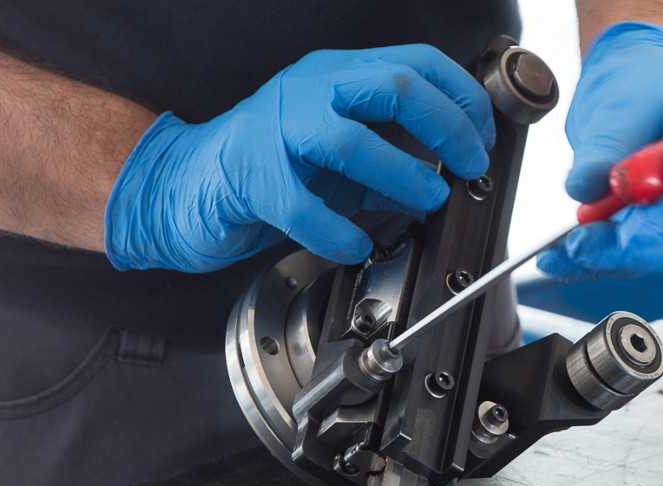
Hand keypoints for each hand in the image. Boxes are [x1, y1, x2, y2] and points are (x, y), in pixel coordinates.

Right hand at [104, 45, 495, 271]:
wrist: (180, 186)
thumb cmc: (264, 169)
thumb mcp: (338, 160)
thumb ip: (389, 164)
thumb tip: (447, 180)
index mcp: (335, 76)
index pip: (415, 63)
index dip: (460, 98)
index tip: (481, 137)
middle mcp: (307, 91)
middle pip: (393, 86)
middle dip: (446, 126)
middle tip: (468, 165)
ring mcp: (274, 130)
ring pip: (349, 138)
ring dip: (402, 172)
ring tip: (426, 200)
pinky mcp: (248, 177)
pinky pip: (301, 205)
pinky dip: (338, 230)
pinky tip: (355, 245)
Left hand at [538, 21, 662, 279]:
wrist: (646, 104)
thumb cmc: (650, 88)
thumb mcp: (627, 94)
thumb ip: (609, 138)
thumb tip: (587, 183)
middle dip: (662, 227)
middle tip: (617, 233)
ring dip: (629, 252)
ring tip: (579, 247)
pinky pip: (654, 258)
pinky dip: (609, 261)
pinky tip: (571, 258)